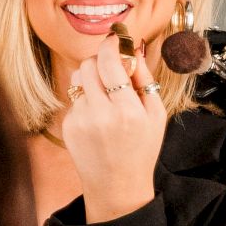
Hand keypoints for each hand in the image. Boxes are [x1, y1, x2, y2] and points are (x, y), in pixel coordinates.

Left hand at [63, 33, 167, 221]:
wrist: (116, 186)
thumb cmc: (141, 150)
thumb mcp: (156, 115)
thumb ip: (145, 80)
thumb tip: (134, 50)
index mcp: (127, 110)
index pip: (109, 62)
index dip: (111, 45)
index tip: (115, 39)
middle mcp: (100, 114)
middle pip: (89, 65)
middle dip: (100, 60)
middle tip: (113, 68)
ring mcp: (80, 120)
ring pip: (78, 79)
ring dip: (91, 78)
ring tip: (106, 95)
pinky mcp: (68, 126)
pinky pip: (74, 98)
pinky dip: (86, 99)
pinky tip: (98, 116)